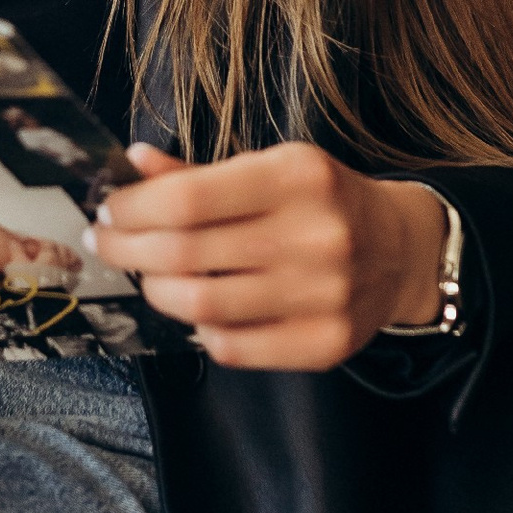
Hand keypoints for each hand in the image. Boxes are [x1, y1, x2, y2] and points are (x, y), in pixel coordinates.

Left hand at [88, 140, 447, 369]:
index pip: (187, 199)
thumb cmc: (323, 202)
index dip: (132, 209)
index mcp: (298, 177)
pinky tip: (195, 312)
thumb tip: (132, 164)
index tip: (107, 212)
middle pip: (186, 254)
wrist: (404, 250)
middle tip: (108, 246)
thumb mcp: (271, 168)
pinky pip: (234, 348)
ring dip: (157, 292)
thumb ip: (200, 173)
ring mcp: (325, 295)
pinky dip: (200, 331)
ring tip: (149, 278)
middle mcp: (316, 235)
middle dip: (129, 250)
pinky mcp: (326, 343)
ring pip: (203, 306)